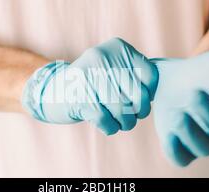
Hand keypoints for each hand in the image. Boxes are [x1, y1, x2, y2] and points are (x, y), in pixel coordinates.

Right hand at [22, 38, 157, 134]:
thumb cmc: (94, 85)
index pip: (149, 76)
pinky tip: (108, 126)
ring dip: (125, 123)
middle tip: (132, 117)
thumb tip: (153, 96)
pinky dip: (110, 127)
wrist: (55, 91)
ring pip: (122, 110)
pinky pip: (104, 119)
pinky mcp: (77, 96)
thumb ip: (136, 76)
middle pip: (138, 95)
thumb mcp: (114, 70)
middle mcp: (102, 56)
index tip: (139, 102)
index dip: (149, 95)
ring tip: (122, 124)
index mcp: (117, 47)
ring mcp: (88, 75)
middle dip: (138, 113)